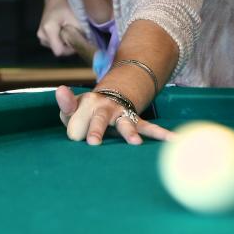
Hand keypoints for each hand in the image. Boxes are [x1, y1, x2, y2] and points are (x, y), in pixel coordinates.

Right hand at [37, 0, 84, 56]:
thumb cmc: (66, 5)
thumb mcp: (76, 19)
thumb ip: (80, 34)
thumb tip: (86, 45)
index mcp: (49, 30)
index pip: (59, 51)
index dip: (70, 49)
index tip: (76, 41)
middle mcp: (42, 35)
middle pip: (58, 50)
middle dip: (68, 45)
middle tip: (74, 34)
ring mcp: (40, 36)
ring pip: (55, 47)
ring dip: (64, 42)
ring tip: (68, 30)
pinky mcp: (41, 35)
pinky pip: (53, 43)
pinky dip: (60, 40)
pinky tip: (63, 31)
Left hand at [55, 86, 171, 145]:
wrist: (111, 97)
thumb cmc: (86, 110)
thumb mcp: (73, 106)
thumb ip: (66, 103)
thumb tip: (60, 89)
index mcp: (88, 104)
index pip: (76, 122)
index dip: (75, 131)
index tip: (76, 139)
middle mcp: (106, 107)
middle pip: (99, 119)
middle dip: (96, 130)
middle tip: (93, 142)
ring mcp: (122, 114)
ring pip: (126, 124)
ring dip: (130, 133)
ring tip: (135, 143)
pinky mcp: (136, 122)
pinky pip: (149, 128)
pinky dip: (162, 134)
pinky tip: (174, 140)